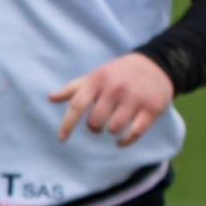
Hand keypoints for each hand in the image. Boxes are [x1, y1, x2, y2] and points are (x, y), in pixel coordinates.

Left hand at [50, 53, 173, 146]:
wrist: (155, 64)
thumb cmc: (116, 74)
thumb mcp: (94, 77)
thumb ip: (72, 89)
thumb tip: (49, 97)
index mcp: (98, 81)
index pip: (77, 105)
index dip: (67, 124)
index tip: (62, 138)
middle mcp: (116, 88)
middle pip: (95, 121)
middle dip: (94, 127)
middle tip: (98, 122)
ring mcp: (135, 98)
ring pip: (114, 128)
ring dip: (110, 131)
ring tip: (113, 124)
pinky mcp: (152, 107)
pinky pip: (135, 132)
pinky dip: (125, 141)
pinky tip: (120, 141)